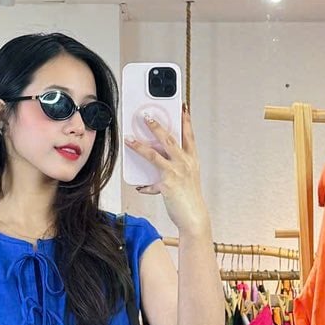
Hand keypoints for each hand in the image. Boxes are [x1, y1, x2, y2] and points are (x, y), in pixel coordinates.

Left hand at [124, 101, 210, 234]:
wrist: (194, 217)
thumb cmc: (190, 198)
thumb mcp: (186, 177)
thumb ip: (174, 167)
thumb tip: (157, 163)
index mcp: (192, 159)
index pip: (189, 135)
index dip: (186, 120)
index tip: (183, 106)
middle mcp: (186, 163)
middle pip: (169, 139)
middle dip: (157, 125)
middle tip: (147, 115)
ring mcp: (176, 172)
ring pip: (155, 153)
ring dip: (140, 145)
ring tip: (129, 138)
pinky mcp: (167, 184)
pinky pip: (150, 181)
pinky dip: (144, 185)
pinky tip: (139, 187)